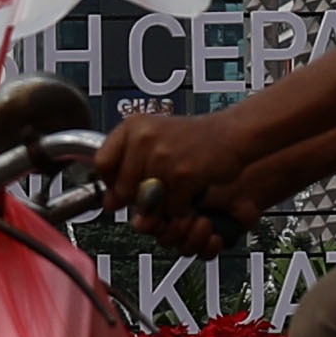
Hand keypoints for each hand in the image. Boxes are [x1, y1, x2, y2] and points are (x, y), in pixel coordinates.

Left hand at [92, 113, 253, 247]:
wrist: (233, 134)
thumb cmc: (196, 139)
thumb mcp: (155, 140)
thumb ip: (129, 167)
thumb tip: (109, 203)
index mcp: (133, 127)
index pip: (102, 163)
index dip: (112, 182)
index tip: (123, 187)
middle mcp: (144, 138)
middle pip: (123, 190)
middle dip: (140, 199)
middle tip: (160, 188)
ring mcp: (163, 156)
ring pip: (147, 204)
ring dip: (163, 206)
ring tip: (177, 188)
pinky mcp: (183, 174)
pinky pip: (171, 209)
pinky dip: (182, 208)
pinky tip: (190, 191)